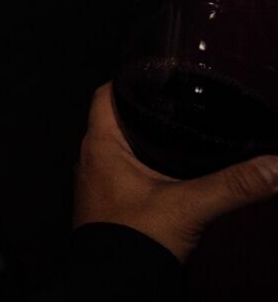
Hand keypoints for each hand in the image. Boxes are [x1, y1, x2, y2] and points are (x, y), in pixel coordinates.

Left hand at [73, 82, 277, 261]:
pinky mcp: (114, 206)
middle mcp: (94, 160)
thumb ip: (235, 184)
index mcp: (100, 146)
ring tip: (185, 136)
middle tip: (182, 105)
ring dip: (151, 142)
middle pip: (118, 120)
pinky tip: (179, 177)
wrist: (114, 286)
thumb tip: (275, 167)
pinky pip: (131, 176)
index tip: (157, 74)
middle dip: (149, 112)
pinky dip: (152, 169)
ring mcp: (101, 185)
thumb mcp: (190, 206)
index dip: (129, 80)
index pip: (106, 95)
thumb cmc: (132, 242)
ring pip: (125, 149)